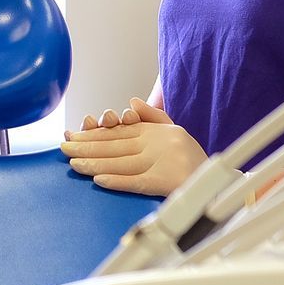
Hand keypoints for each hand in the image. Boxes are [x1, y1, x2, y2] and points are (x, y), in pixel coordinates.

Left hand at [60, 97, 206, 195]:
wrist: (220, 181)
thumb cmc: (192, 157)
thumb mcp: (174, 129)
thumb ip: (152, 114)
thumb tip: (131, 102)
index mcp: (154, 132)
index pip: (117, 132)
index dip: (92, 134)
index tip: (72, 135)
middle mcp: (155, 144)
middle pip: (113, 145)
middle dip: (85, 146)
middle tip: (63, 147)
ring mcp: (159, 163)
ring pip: (119, 163)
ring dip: (94, 163)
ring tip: (74, 163)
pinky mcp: (164, 182)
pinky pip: (136, 182)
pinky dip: (117, 181)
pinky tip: (99, 181)